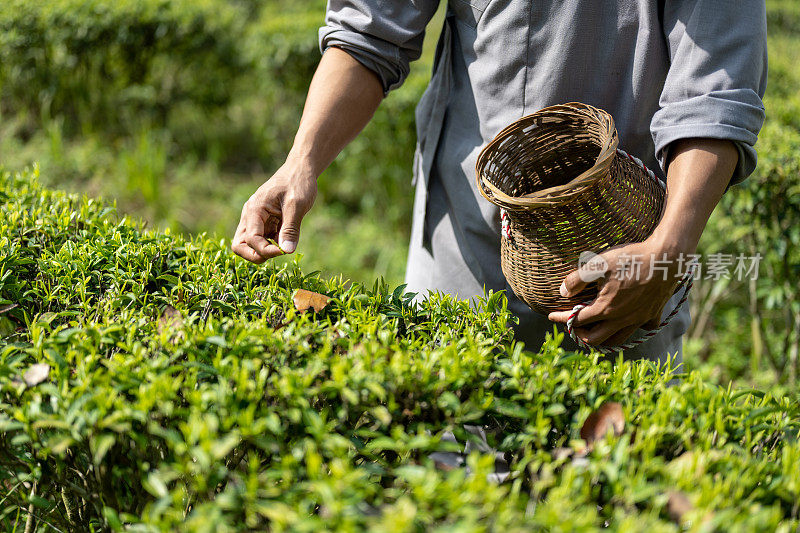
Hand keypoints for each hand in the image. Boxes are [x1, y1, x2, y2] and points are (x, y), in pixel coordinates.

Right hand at [231, 162, 316, 263]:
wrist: (300, 170)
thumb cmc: (298, 184)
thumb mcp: (297, 205)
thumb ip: (291, 228)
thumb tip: (287, 251)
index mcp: (254, 209)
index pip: (251, 239)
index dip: (266, 250)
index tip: (285, 250)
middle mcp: (250, 215)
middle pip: (239, 245)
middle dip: (255, 254)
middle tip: (277, 253)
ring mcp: (255, 220)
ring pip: (249, 245)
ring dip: (264, 251)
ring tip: (284, 245)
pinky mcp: (264, 222)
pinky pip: (262, 240)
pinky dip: (272, 245)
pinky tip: (286, 238)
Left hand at [547, 239, 682, 346]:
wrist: (667, 258)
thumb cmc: (632, 258)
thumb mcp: (599, 263)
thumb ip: (577, 279)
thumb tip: (562, 292)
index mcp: (606, 309)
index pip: (577, 320)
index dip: (561, 319)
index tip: (551, 316)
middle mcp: (622, 320)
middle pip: (596, 339)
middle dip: (580, 335)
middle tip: (572, 326)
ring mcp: (639, 320)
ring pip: (617, 339)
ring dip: (603, 337)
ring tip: (595, 328)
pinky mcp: (653, 315)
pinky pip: (641, 329)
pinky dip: (631, 329)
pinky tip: (626, 320)